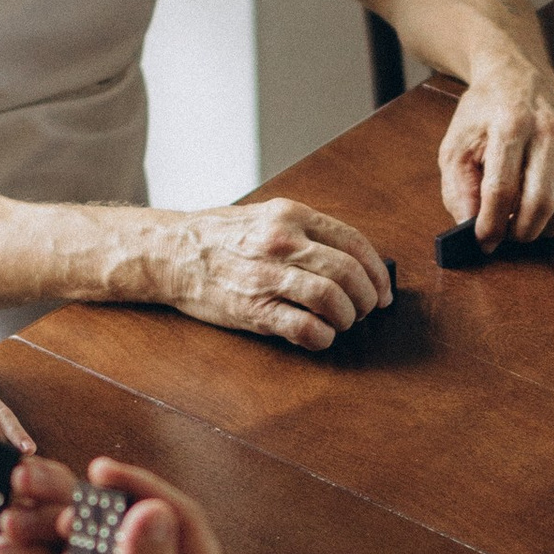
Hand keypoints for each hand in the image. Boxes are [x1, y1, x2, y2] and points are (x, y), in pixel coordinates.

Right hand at [146, 201, 394, 351]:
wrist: (170, 253)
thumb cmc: (219, 237)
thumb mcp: (267, 217)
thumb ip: (307, 233)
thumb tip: (353, 262)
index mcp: (291, 215)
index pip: (353, 242)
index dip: (377, 271)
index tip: (382, 290)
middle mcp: (282, 241)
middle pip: (348, 272)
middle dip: (367, 298)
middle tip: (365, 310)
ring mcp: (267, 275)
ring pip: (333, 299)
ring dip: (347, 318)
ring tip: (342, 322)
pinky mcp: (254, 309)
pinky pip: (305, 328)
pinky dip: (322, 337)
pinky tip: (320, 336)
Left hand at [440, 58, 553, 246]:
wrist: (517, 80)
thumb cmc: (483, 117)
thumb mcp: (455, 146)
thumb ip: (458, 189)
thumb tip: (470, 226)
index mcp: (510, 125)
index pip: (502, 189)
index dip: (491, 224)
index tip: (483, 240)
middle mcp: (549, 132)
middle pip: (541, 202)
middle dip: (520, 231)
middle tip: (505, 234)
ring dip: (544, 229)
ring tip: (524, 225)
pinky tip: (552, 219)